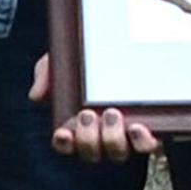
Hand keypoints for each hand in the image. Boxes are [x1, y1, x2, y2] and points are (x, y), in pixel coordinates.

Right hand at [32, 52, 156, 161]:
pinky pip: (150, 146)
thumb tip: (37, 96)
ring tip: (112, 114)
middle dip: (87, 139)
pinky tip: (137, 128)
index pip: (66, 144)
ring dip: (111, 140)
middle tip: (87, 115)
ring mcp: (127, 132)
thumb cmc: (90, 56)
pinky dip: (142, 142)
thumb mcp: (64, 58)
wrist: (128, 36)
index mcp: (78, 120)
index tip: (63, 132)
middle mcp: (102, 131)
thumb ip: (46, 74)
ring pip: (118, 153)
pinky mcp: (153, 127)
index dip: (63, 144)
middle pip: (92, 153)